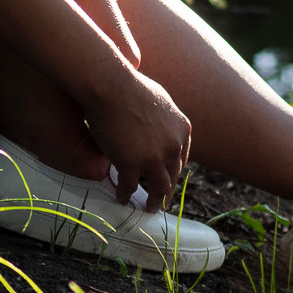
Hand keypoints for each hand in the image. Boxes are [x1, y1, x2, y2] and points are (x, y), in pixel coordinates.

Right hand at [80, 64, 191, 211]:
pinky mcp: (131, 164)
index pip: (181, 159)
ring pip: (158, 189)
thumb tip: (160, 127)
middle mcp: (173, 147)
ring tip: (148, 207)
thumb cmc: (129, 86)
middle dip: (167, 191)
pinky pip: (130, 187)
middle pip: (173, 176)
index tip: (167, 180)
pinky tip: (120, 196)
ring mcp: (153, 158)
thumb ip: (165, 120)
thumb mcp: (160, 101)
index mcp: (182, 130)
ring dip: (153, 201)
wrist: (110, 85)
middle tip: (160, 201)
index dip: (172, 172)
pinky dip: (125, 194)